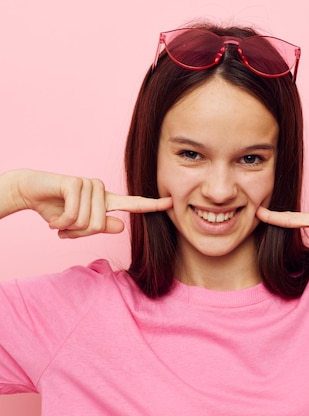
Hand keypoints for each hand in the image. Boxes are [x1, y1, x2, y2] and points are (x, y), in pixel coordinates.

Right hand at [14, 169, 171, 237]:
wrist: (30, 193)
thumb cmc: (57, 210)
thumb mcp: (79, 226)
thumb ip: (100, 227)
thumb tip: (121, 225)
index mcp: (106, 201)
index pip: (133, 204)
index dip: (152, 205)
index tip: (171, 202)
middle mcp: (101, 191)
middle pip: (100, 227)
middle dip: (80, 233)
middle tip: (66, 225)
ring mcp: (89, 185)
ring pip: (88, 222)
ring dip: (69, 227)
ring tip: (59, 219)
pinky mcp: (75, 183)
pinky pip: (75, 215)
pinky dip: (61, 222)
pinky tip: (54, 217)